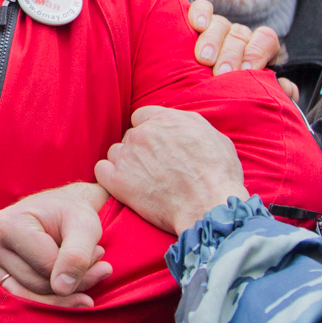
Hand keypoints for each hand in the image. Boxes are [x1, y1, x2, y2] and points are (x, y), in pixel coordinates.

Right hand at [0, 182, 112, 304]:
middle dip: (72, 282)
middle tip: (97, 264)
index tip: (100, 255)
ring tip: (86, 270)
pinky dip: (47, 297)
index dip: (79, 270)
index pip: (46, 268)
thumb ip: (77, 255)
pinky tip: (67, 286)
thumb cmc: (72, 212)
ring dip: (63, 292)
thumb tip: (61, 288)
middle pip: (36, 285)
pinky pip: (20, 297)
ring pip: (29, 296)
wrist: (59, 207)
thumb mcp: (86, 225)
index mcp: (6, 224)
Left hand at [94, 107, 245, 234]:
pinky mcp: (117, 179)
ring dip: (126, 164)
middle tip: (156, 170)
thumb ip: (192, 127)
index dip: (150, 131)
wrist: (209, 206)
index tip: (158, 147)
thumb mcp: (216, 138)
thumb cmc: (219, 177)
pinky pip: (102, 170)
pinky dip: (110, 178)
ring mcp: (128, 155)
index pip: (142, 116)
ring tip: (144, 182)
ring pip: (116, 152)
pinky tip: (124, 188)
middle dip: (141, 150)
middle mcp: (143, 132)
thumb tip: (183, 127)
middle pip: (131, 136)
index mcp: (166, 119)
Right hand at [188, 0, 298, 102]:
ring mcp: (218, 27)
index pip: (265, 38)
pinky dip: (199, 13)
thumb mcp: (255, 94)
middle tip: (222, 73)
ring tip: (205, 59)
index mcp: (258, 49)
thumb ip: (276, 91)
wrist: (201, 95)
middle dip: (231, 55)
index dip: (257, 52)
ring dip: (212, 41)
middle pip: (239, 35)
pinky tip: (197, 25)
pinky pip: (201, 7)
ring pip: (220, 24)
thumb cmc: (233, 94)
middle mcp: (239, 35)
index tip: (247, 71)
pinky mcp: (197, 21)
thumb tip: (287, 88)